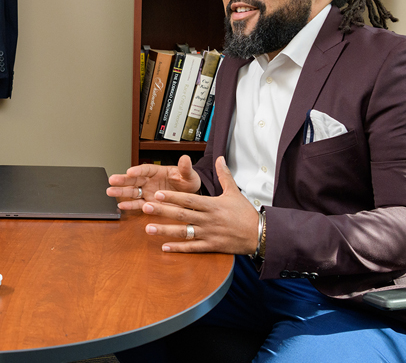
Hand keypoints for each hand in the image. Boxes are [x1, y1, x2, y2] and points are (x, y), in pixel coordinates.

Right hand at [106, 155, 200, 210]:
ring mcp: (148, 192)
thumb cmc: (187, 182)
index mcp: (158, 171)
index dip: (137, 170)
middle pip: (134, 179)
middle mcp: (150, 181)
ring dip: (121, 192)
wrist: (189, 196)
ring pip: (132, 191)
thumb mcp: (188, 175)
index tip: (130, 171)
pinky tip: (121, 205)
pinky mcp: (149, 203)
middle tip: (112, 180)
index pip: (146, 170)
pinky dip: (130, 205)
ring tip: (110, 191)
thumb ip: (185, 168)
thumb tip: (185, 159)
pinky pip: (138, 204)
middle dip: (123, 180)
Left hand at [142, 156, 258, 254]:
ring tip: (148, 228)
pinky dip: (178, 248)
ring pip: (183, 232)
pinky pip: (192, 247)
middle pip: (181, 214)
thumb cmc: (245, 213)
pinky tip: (164, 247)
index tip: (158, 194)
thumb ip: (224, 175)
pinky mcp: (211, 246)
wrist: (260, 234)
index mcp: (212, 205)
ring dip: (165, 231)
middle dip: (162, 211)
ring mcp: (209, 234)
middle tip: (145, 207)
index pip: (189, 199)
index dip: (172, 197)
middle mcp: (208, 219)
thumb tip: (220, 158)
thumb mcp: (234, 192)